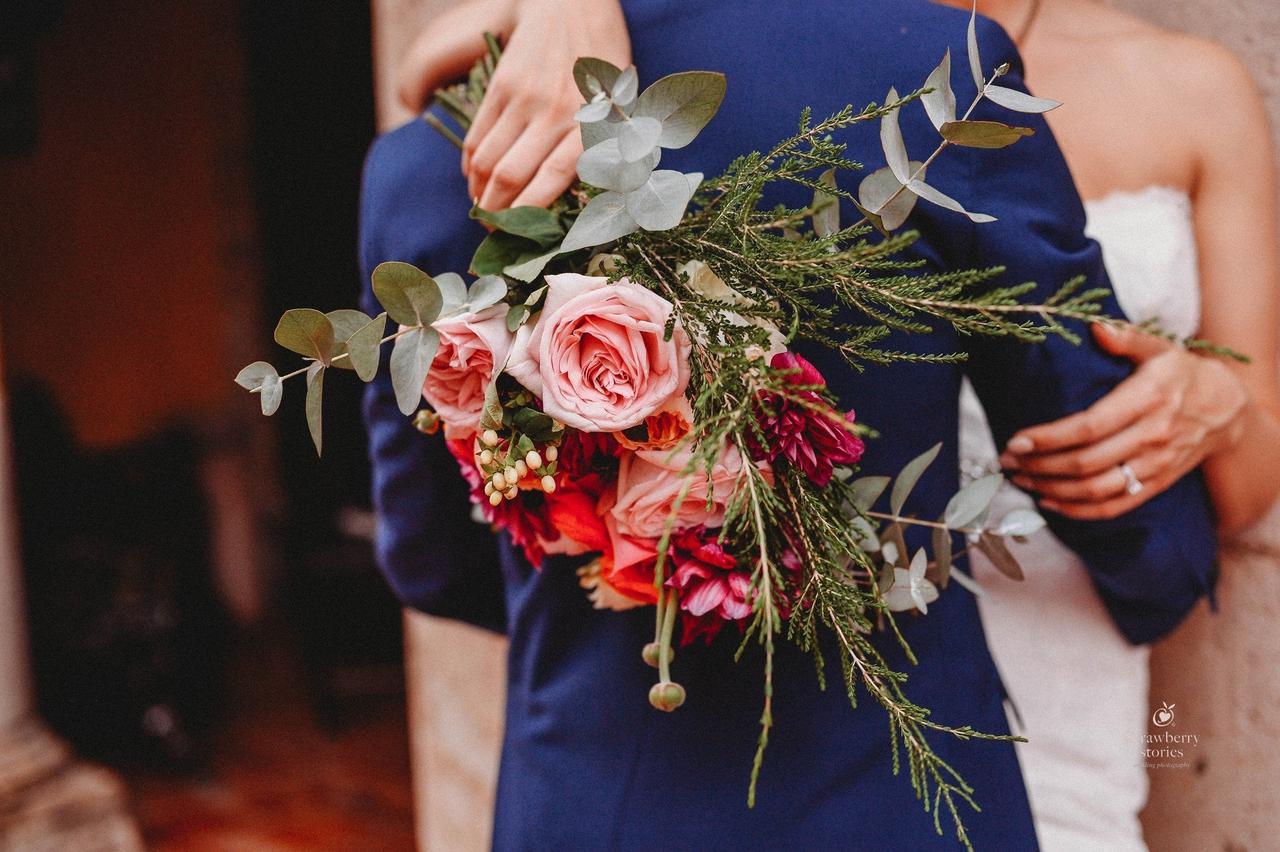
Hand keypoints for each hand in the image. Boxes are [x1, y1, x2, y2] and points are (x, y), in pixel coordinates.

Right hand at [397, 0, 630, 211]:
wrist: (573, 6)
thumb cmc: (606, 67)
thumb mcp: (619, 110)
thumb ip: (603, 153)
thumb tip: (584, 207)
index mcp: (589, 125)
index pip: (550, 181)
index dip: (528, 216)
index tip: (518, 240)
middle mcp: (554, 113)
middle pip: (510, 178)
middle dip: (496, 215)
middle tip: (493, 234)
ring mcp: (523, 99)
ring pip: (487, 162)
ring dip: (479, 195)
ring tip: (482, 211)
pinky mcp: (500, 88)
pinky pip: (477, 138)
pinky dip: (471, 167)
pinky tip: (475, 180)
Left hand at [998, 323, 1247, 519]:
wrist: (1227, 410)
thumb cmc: (1182, 373)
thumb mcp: (1160, 347)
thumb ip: (1127, 337)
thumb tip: (1096, 328)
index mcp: (1148, 398)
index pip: (1089, 426)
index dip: (1049, 438)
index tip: (1016, 441)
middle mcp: (1152, 435)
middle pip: (1087, 462)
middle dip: (1040, 466)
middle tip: (1008, 462)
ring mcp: (1156, 464)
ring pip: (1097, 489)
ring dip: (1053, 489)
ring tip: (1021, 481)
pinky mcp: (1157, 483)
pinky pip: (1116, 505)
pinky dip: (1080, 510)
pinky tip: (1050, 501)